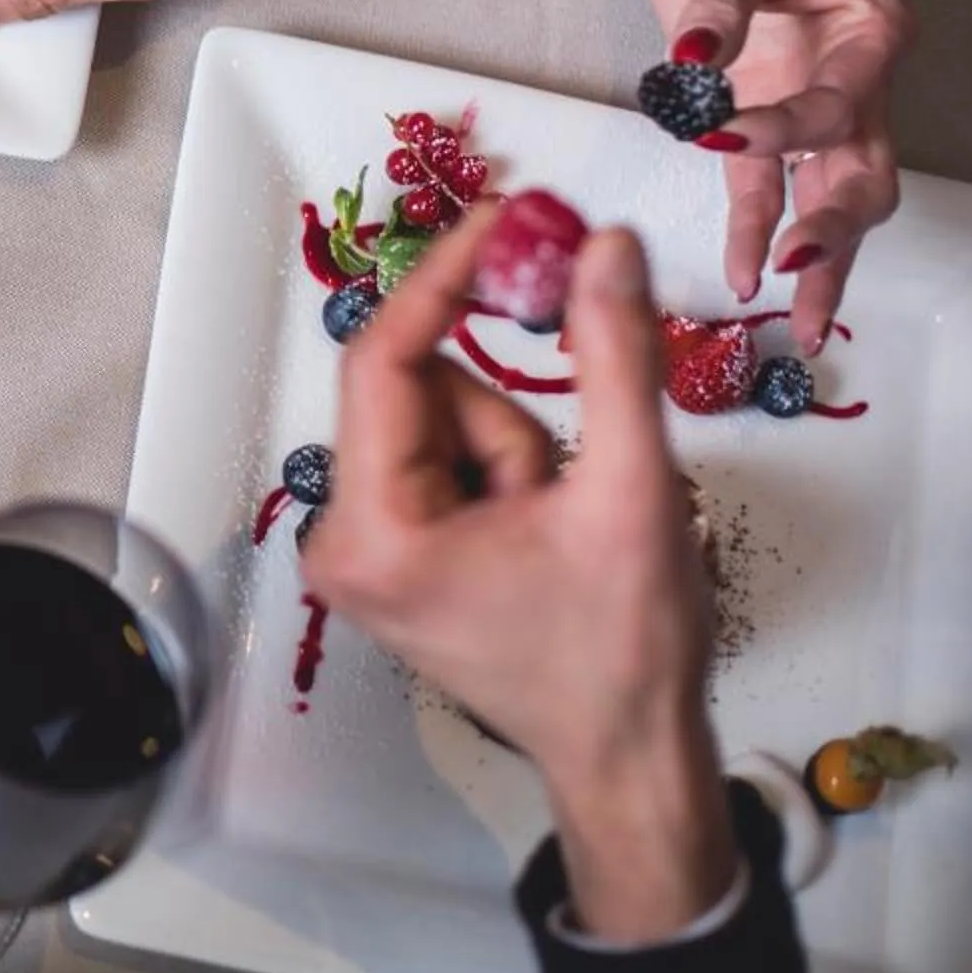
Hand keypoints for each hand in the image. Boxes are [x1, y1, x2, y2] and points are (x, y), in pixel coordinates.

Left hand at [305, 206, 739, 940]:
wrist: (626, 754)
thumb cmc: (626, 648)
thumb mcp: (631, 491)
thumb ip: (614, 357)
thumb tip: (599, 244)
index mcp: (372, 531)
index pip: (385, 361)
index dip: (444, 278)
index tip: (505, 218)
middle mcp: (340, 538)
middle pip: (419, 394)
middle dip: (508, 418)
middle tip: (568, 473)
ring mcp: (360, 548)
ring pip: (439, 423)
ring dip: (513, 448)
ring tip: (558, 522)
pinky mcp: (389, 553)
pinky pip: (442, 460)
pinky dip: (503, 470)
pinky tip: (539, 529)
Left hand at [628, 0, 911, 350]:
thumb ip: (720, 2)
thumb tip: (698, 54)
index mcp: (870, 31)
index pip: (837, 107)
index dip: (784, 132)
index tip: (719, 132)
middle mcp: (853, 74)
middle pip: (861, 173)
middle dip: (838, 235)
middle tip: (803, 281)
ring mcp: (806, 99)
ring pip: (826, 196)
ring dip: (815, 255)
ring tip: (800, 321)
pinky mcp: (751, 113)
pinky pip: (765, 187)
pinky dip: (758, 228)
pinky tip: (747, 274)